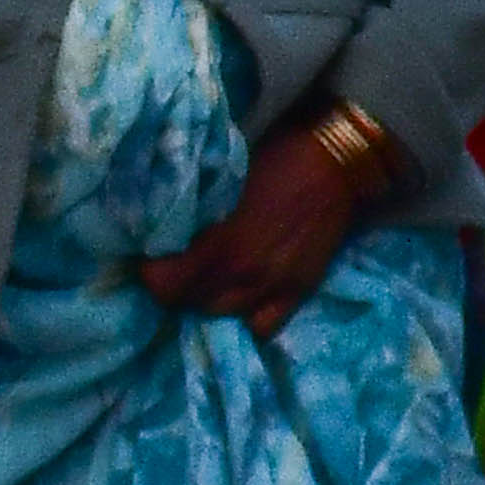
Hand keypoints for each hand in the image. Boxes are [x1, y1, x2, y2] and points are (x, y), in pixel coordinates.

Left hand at [134, 113, 381, 334]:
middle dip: (177, 287)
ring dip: (207, 300)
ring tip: (206, 280)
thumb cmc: (274, 157)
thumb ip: (195, 213)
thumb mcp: (223, 181)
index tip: (149, 257)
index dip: (151, 273)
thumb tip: (165, 226)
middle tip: (175, 265)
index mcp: (221, 245)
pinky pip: (263, 327)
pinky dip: (246, 317)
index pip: (165, 285)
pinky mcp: (298, 292)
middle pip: (190, 303)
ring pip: (222, 315)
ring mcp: (273, 288)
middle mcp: (244, 276)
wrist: (335, 161)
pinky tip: (240, 298)